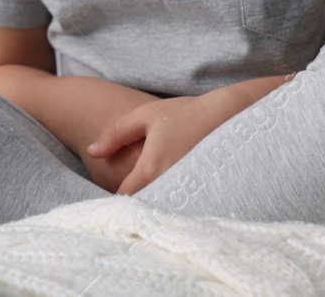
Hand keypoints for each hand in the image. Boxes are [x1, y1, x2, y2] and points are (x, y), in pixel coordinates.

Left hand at [85, 92, 239, 195]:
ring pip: (162, 210)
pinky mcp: (207, 198)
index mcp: (151, 168)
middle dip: (134, 204)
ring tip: (152, 195)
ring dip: (155, 205)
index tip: (112, 190)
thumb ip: (115, 134)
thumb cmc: (185, 113)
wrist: (232, 115)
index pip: (123, 196)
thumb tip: (92, 152)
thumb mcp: (145, 116)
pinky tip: (175, 193)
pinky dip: (176, 205)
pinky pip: (183, 210)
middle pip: (142, 207)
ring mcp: (190, 195)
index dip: (114, 195)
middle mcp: (170, 186)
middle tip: (130, 196)